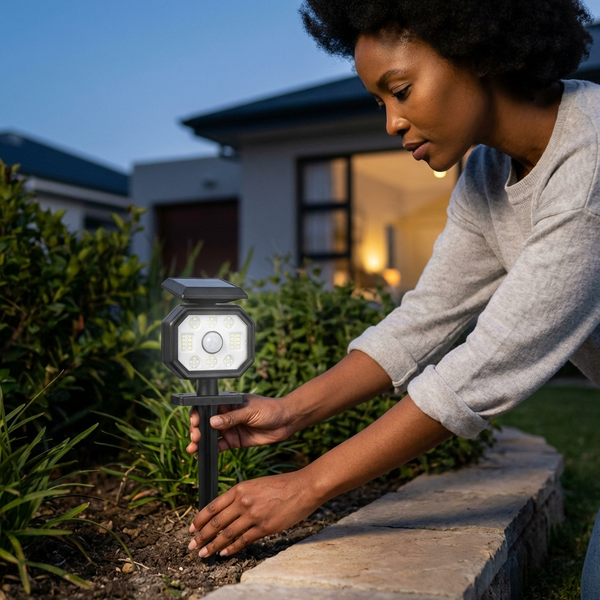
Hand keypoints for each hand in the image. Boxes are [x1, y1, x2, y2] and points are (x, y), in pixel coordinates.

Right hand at [186, 394, 292, 454]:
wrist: (286, 421)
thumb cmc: (270, 409)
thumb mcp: (250, 411)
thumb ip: (232, 417)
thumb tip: (212, 422)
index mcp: (228, 402)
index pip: (207, 406)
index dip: (198, 413)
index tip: (195, 421)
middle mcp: (226, 415)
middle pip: (205, 422)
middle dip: (197, 430)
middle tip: (195, 437)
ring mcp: (230, 428)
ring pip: (210, 435)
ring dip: (200, 442)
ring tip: (193, 448)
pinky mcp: (235, 441)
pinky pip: (219, 446)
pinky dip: (210, 451)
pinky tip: (202, 455)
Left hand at [188, 470, 317, 557]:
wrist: (303, 487)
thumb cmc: (281, 485)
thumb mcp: (256, 485)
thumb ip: (241, 496)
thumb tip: (226, 511)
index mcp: (240, 488)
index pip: (213, 506)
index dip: (200, 519)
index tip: (191, 528)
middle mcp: (243, 501)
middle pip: (216, 522)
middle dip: (201, 536)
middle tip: (192, 546)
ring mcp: (253, 515)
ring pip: (226, 534)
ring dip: (212, 546)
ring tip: (203, 553)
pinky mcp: (264, 527)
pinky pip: (243, 540)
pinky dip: (231, 548)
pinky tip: (223, 553)